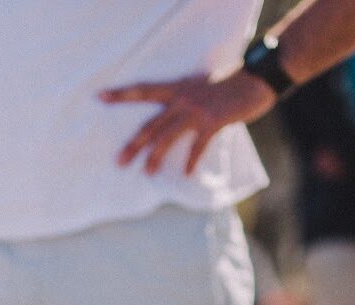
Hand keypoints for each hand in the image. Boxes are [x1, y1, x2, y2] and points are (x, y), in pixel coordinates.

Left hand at [100, 69, 275, 174]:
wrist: (254, 81)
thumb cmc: (227, 87)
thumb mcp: (201, 89)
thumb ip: (185, 104)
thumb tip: (174, 123)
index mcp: (177, 88)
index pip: (143, 90)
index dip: (121, 94)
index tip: (100, 97)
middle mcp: (182, 98)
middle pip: (150, 124)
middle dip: (134, 144)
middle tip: (119, 162)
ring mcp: (196, 110)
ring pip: (167, 137)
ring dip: (156, 157)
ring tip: (148, 173)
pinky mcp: (212, 122)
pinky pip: (197, 146)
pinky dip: (191, 161)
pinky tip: (186, 174)